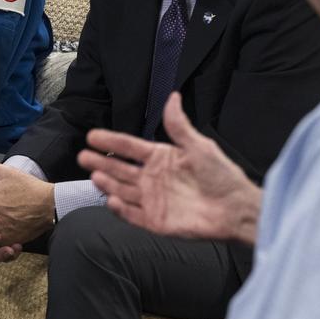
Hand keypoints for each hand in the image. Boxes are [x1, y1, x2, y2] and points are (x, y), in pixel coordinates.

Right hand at [78, 93, 261, 243]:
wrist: (236, 209)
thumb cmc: (222, 176)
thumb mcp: (200, 146)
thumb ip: (179, 126)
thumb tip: (172, 96)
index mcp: (161, 158)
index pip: (130, 148)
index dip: (112, 141)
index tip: (92, 136)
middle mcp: (152, 179)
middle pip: (120, 169)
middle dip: (101, 162)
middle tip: (83, 156)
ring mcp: (152, 200)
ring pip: (122, 190)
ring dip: (108, 183)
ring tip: (94, 175)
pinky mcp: (156, 221)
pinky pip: (133, 215)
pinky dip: (121, 209)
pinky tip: (112, 199)